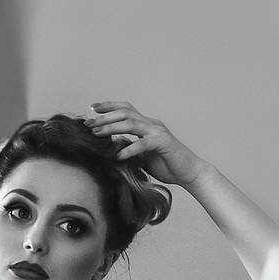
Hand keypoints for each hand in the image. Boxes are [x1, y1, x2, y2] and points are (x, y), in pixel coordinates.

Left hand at [83, 101, 206, 186]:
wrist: (190, 173)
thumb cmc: (167, 166)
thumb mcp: (143, 156)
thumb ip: (130, 149)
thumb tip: (112, 148)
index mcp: (147, 125)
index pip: (126, 109)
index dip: (109, 106)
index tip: (92, 108)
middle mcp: (152, 124)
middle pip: (125, 113)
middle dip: (105, 116)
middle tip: (88, 123)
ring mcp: (158, 132)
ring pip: (131, 123)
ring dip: (112, 128)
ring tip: (97, 134)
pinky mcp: (163, 143)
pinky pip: (143, 143)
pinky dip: (130, 149)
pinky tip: (118, 156)